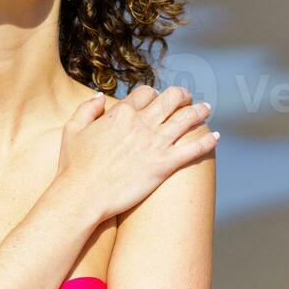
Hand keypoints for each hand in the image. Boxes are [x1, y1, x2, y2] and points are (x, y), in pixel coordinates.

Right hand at [55, 85, 216, 220]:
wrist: (82, 196)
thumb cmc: (74, 166)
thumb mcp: (72, 130)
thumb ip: (86, 109)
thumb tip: (100, 96)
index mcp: (120, 113)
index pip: (146, 93)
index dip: (154, 94)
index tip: (158, 98)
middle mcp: (141, 124)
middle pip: (172, 99)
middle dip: (183, 96)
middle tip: (189, 99)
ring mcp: (155, 144)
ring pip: (187, 119)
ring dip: (200, 112)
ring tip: (206, 110)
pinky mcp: (164, 165)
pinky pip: (193, 149)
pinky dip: (207, 141)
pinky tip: (216, 137)